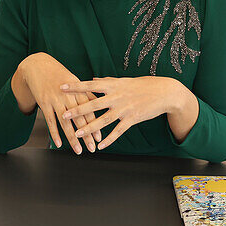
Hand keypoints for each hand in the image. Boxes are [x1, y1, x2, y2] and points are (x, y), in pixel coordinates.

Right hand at [12, 53, 99, 153]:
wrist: (37, 65)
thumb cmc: (57, 73)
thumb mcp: (74, 80)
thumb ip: (85, 92)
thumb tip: (98, 103)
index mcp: (77, 89)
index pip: (89, 110)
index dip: (95, 125)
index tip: (99, 138)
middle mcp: (67, 95)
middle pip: (79, 119)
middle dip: (86, 135)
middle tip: (92, 148)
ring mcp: (55, 100)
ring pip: (65, 123)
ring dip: (72, 138)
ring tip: (78, 150)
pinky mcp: (44, 103)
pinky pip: (50, 121)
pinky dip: (55, 133)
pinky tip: (58, 144)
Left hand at [60, 76, 194, 148]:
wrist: (164, 92)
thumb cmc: (142, 85)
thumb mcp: (123, 81)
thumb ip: (107, 82)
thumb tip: (93, 80)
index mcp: (113, 85)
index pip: (90, 85)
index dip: (75, 87)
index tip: (61, 87)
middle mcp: (116, 97)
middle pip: (93, 105)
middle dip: (78, 110)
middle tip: (64, 114)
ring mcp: (124, 109)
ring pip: (103, 120)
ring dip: (90, 128)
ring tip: (77, 134)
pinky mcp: (132, 119)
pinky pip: (118, 131)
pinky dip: (109, 139)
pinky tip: (100, 146)